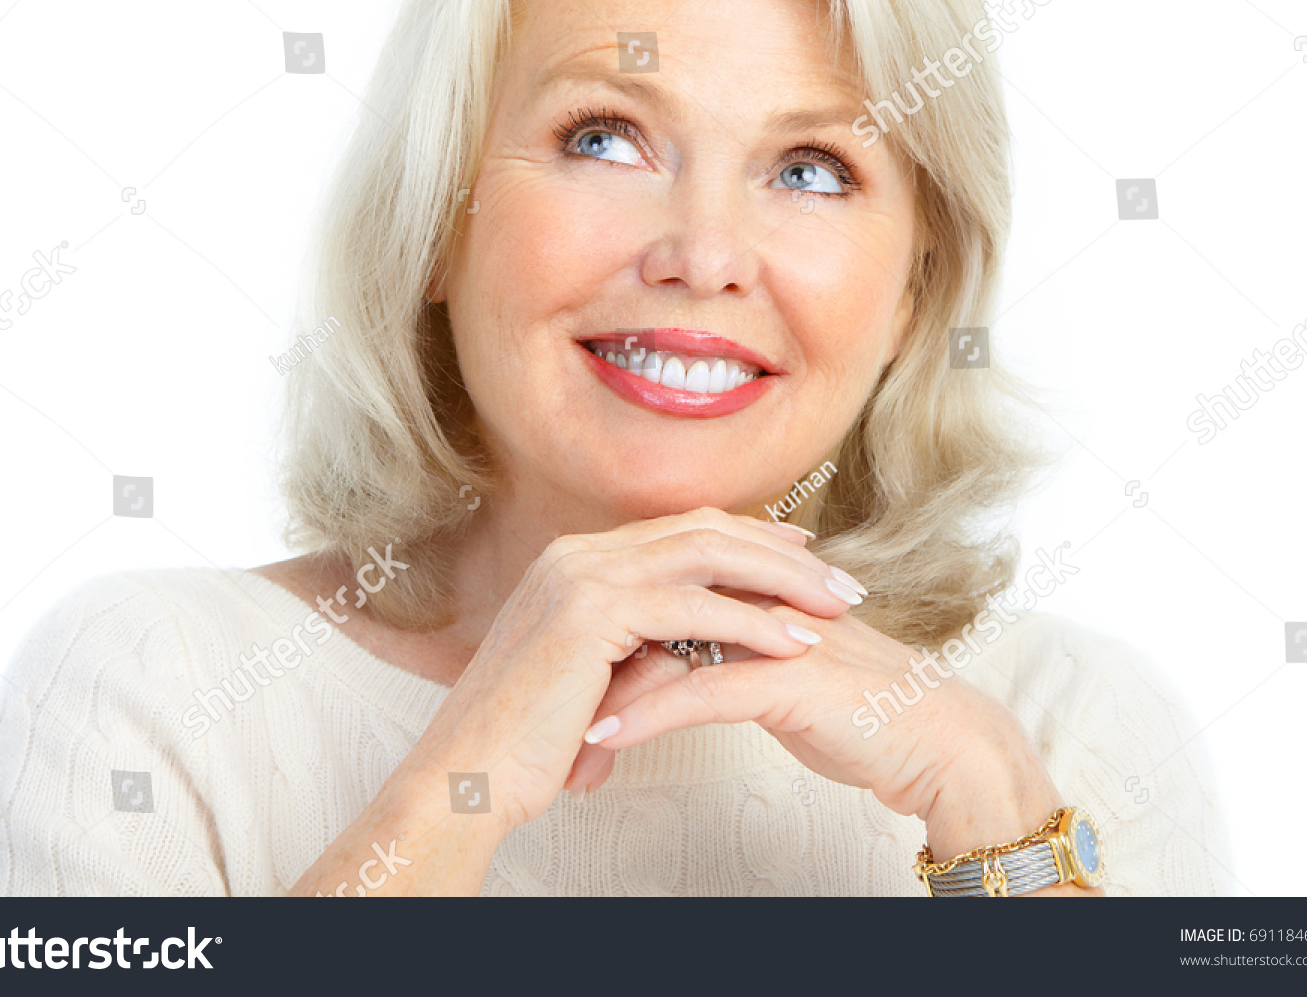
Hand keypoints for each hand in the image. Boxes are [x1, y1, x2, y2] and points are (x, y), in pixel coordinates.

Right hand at [394, 509, 865, 833]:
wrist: (467, 777)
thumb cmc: (526, 741)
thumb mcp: (594, 675)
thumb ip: (641, 646)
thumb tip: (693, 650)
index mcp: (577, 558)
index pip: (682, 528)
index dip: (750, 538)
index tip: (804, 556)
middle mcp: (578, 553)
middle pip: (703, 528)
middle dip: (780, 552)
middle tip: (840, 580)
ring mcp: (581, 575)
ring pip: (705, 555)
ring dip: (779, 578)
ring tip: (835, 606)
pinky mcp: (590, 613)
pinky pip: (691, 608)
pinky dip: (750, 622)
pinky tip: (793, 643)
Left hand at [577, 602, 1070, 865]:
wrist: (938, 741)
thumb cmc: (860, 711)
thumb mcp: (780, 672)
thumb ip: (727, 652)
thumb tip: (668, 664)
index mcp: (752, 586)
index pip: (656, 594)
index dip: (605, 636)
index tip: (560, 681)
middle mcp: (757, 596)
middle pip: (649, 614)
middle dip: (592, 667)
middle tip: (546, 713)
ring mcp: (771, 631)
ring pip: (663, 652)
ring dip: (606, 698)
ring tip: (560, 740)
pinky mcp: (786, 676)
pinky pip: (697, 693)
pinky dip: (643, 719)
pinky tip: (603, 741)